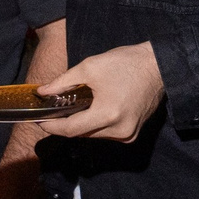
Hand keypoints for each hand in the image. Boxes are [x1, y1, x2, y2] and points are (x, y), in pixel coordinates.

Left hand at [35, 42, 163, 142]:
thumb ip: (62, 82)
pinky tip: (91, 110)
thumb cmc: (126, 63)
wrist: (158, 66)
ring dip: (81, 124)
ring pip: (94, 135)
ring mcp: (128, 134)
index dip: (52, 126)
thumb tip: (43, 92)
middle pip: (82, 134)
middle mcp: (119, 130)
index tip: (39, 120)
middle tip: (53, 111)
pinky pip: (107, 133)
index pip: (71, 130)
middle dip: (65, 124)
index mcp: (108, 115)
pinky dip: (96, 124)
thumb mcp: (90, 67)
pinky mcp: (133, 133)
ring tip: (72, 108)